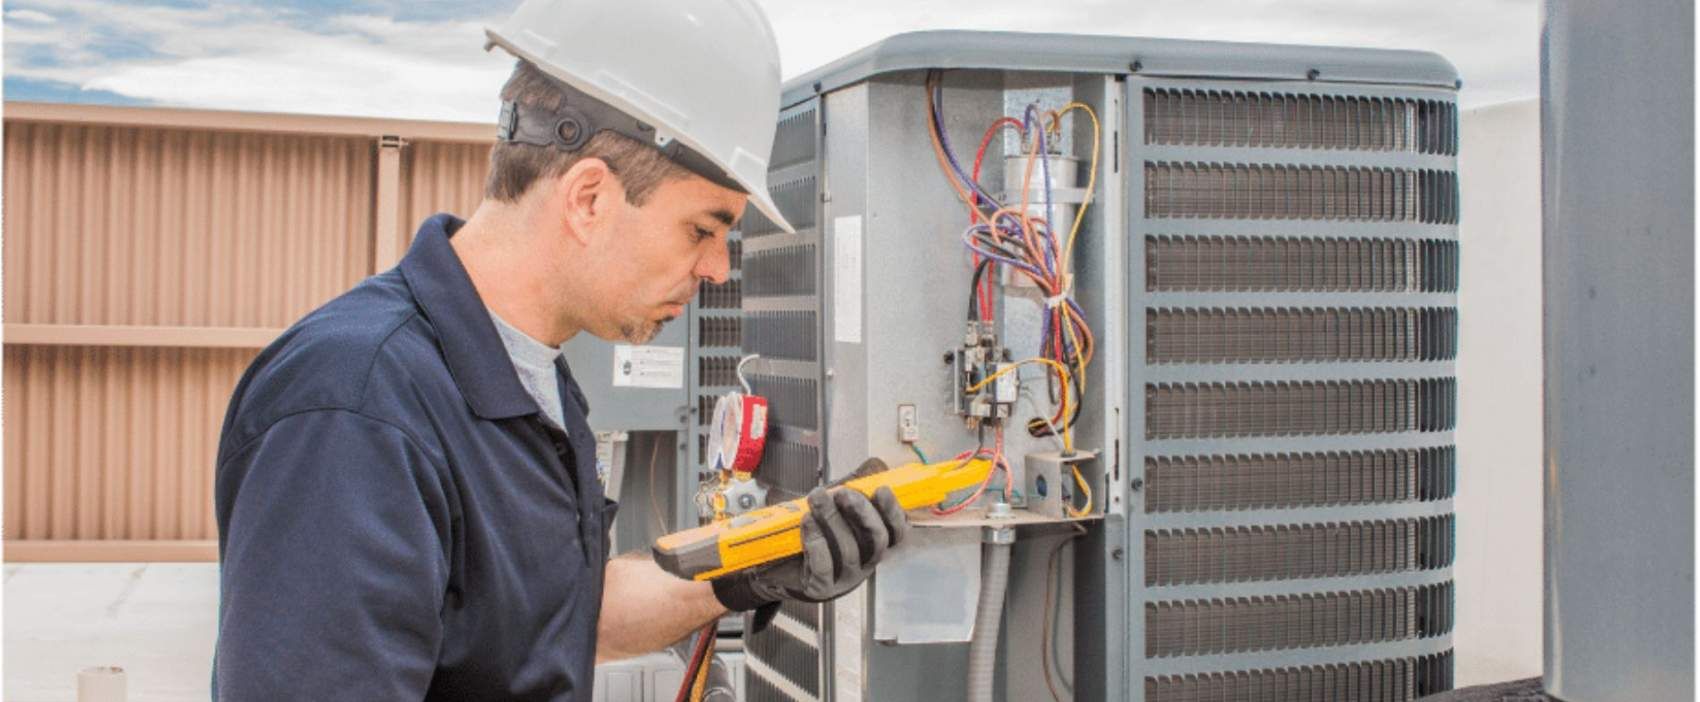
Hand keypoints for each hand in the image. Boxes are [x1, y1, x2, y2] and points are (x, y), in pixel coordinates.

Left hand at [712, 485, 908, 609]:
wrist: (776, 564)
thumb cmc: (811, 534)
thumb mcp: (834, 508)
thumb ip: (855, 488)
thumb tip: (875, 466)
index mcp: (872, 544)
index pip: (895, 532)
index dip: (893, 512)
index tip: (882, 490)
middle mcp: (864, 563)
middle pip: (877, 541)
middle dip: (862, 513)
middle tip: (843, 493)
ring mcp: (844, 578)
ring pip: (849, 551)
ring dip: (832, 520)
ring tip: (816, 499)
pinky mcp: (821, 587)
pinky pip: (824, 568)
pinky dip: (816, 542)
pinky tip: (807, 523)